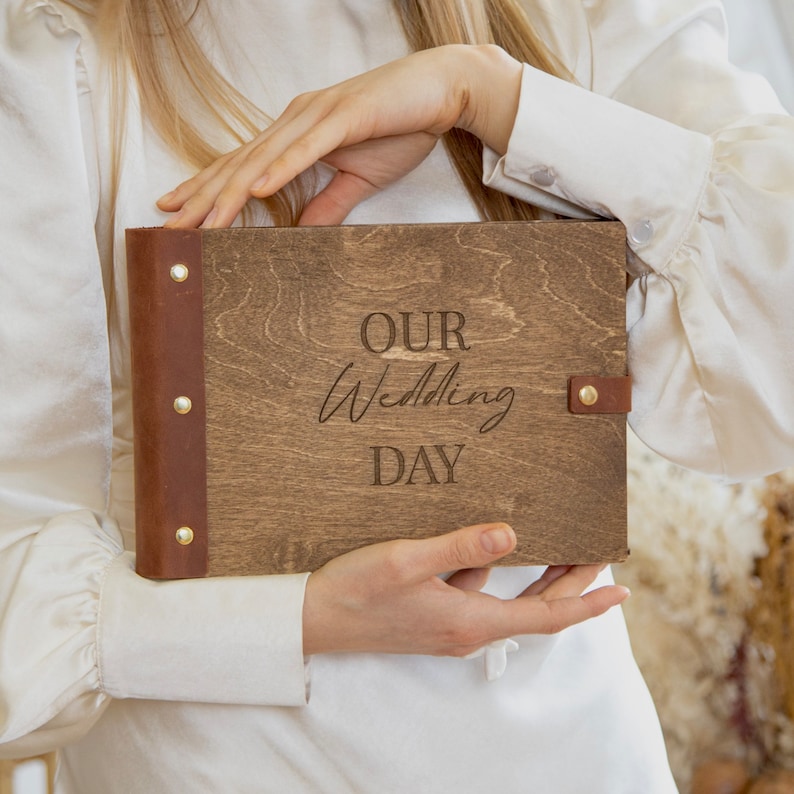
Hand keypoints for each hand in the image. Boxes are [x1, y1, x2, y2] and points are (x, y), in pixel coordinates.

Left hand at [157, 44, 522, 226]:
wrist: (441, 90)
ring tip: (202, 221)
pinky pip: (308, 148)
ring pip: (264, 159)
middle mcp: (295, 122)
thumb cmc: (398, 128)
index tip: (175, 212)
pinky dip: (281, 169)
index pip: (241, 167)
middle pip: (239, 165)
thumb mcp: (357, 179)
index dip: (205, 190)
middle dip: (201, 198)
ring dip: (232, 192)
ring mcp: (317, 116)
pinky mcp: (345, 117)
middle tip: (168, 226)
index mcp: (294, 135)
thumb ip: (328, 205)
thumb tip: (303, 233)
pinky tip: (258, 190)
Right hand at [301, 522, 628, 656]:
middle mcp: (465, 629)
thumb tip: (512, 535)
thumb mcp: (408, 560)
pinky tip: (483, 541)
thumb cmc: (355, 590)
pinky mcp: (431, 614)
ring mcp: (448, 623)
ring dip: (533, 576)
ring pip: (506, 600)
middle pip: (534, 610)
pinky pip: (475, 592)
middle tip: (596, 555)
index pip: (546, 617)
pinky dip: (491, 570)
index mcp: (469, 621)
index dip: (587, 603)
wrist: (312, 618)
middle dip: (570, 585)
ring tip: (555, 542)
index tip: (621, 591)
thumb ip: (461, 546)